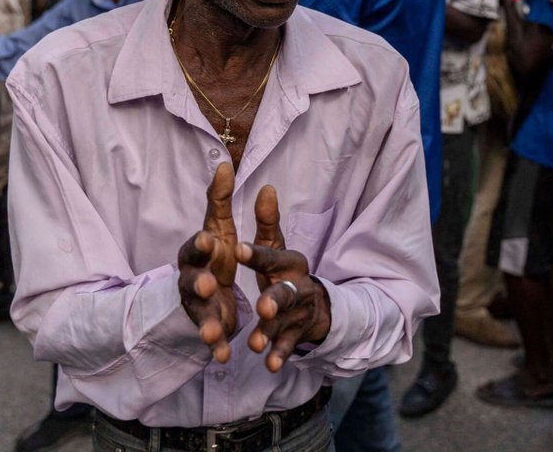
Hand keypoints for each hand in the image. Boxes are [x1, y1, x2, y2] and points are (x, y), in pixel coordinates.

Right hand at [177, 163, 239, 362]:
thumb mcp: (220, 227)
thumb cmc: (215, 253)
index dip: (199, 244)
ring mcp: (198, 305)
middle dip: (197, 283)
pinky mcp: (209, 326)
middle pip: (190, 281)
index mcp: (197, 254)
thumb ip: (219, 200)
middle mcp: (192, 279)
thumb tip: (224, 164)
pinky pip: (211, 339)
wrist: (211, 291)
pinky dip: (217, 347)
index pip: (194, 247)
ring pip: (199, 313)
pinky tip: (225, 355)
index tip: (208, 240)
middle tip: (208, 284)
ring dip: (206, 322)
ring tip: (216, 331)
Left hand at [233, 184, 329, 372]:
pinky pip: (286, 345)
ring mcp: (298, 313)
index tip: (237, 249)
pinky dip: (278, 355)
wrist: (315, 305)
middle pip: (286, 293)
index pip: (272, 256)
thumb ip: (268, 221)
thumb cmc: (285, 271)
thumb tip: (266, 187)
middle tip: (261, 307)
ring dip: (271, 333)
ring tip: (256, 345)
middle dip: (274, 300)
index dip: (256, 254)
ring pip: (285, 323)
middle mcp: (298, 285)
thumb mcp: (277, 246)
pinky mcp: (296, 334)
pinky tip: (270, 365)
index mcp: (290, 261)